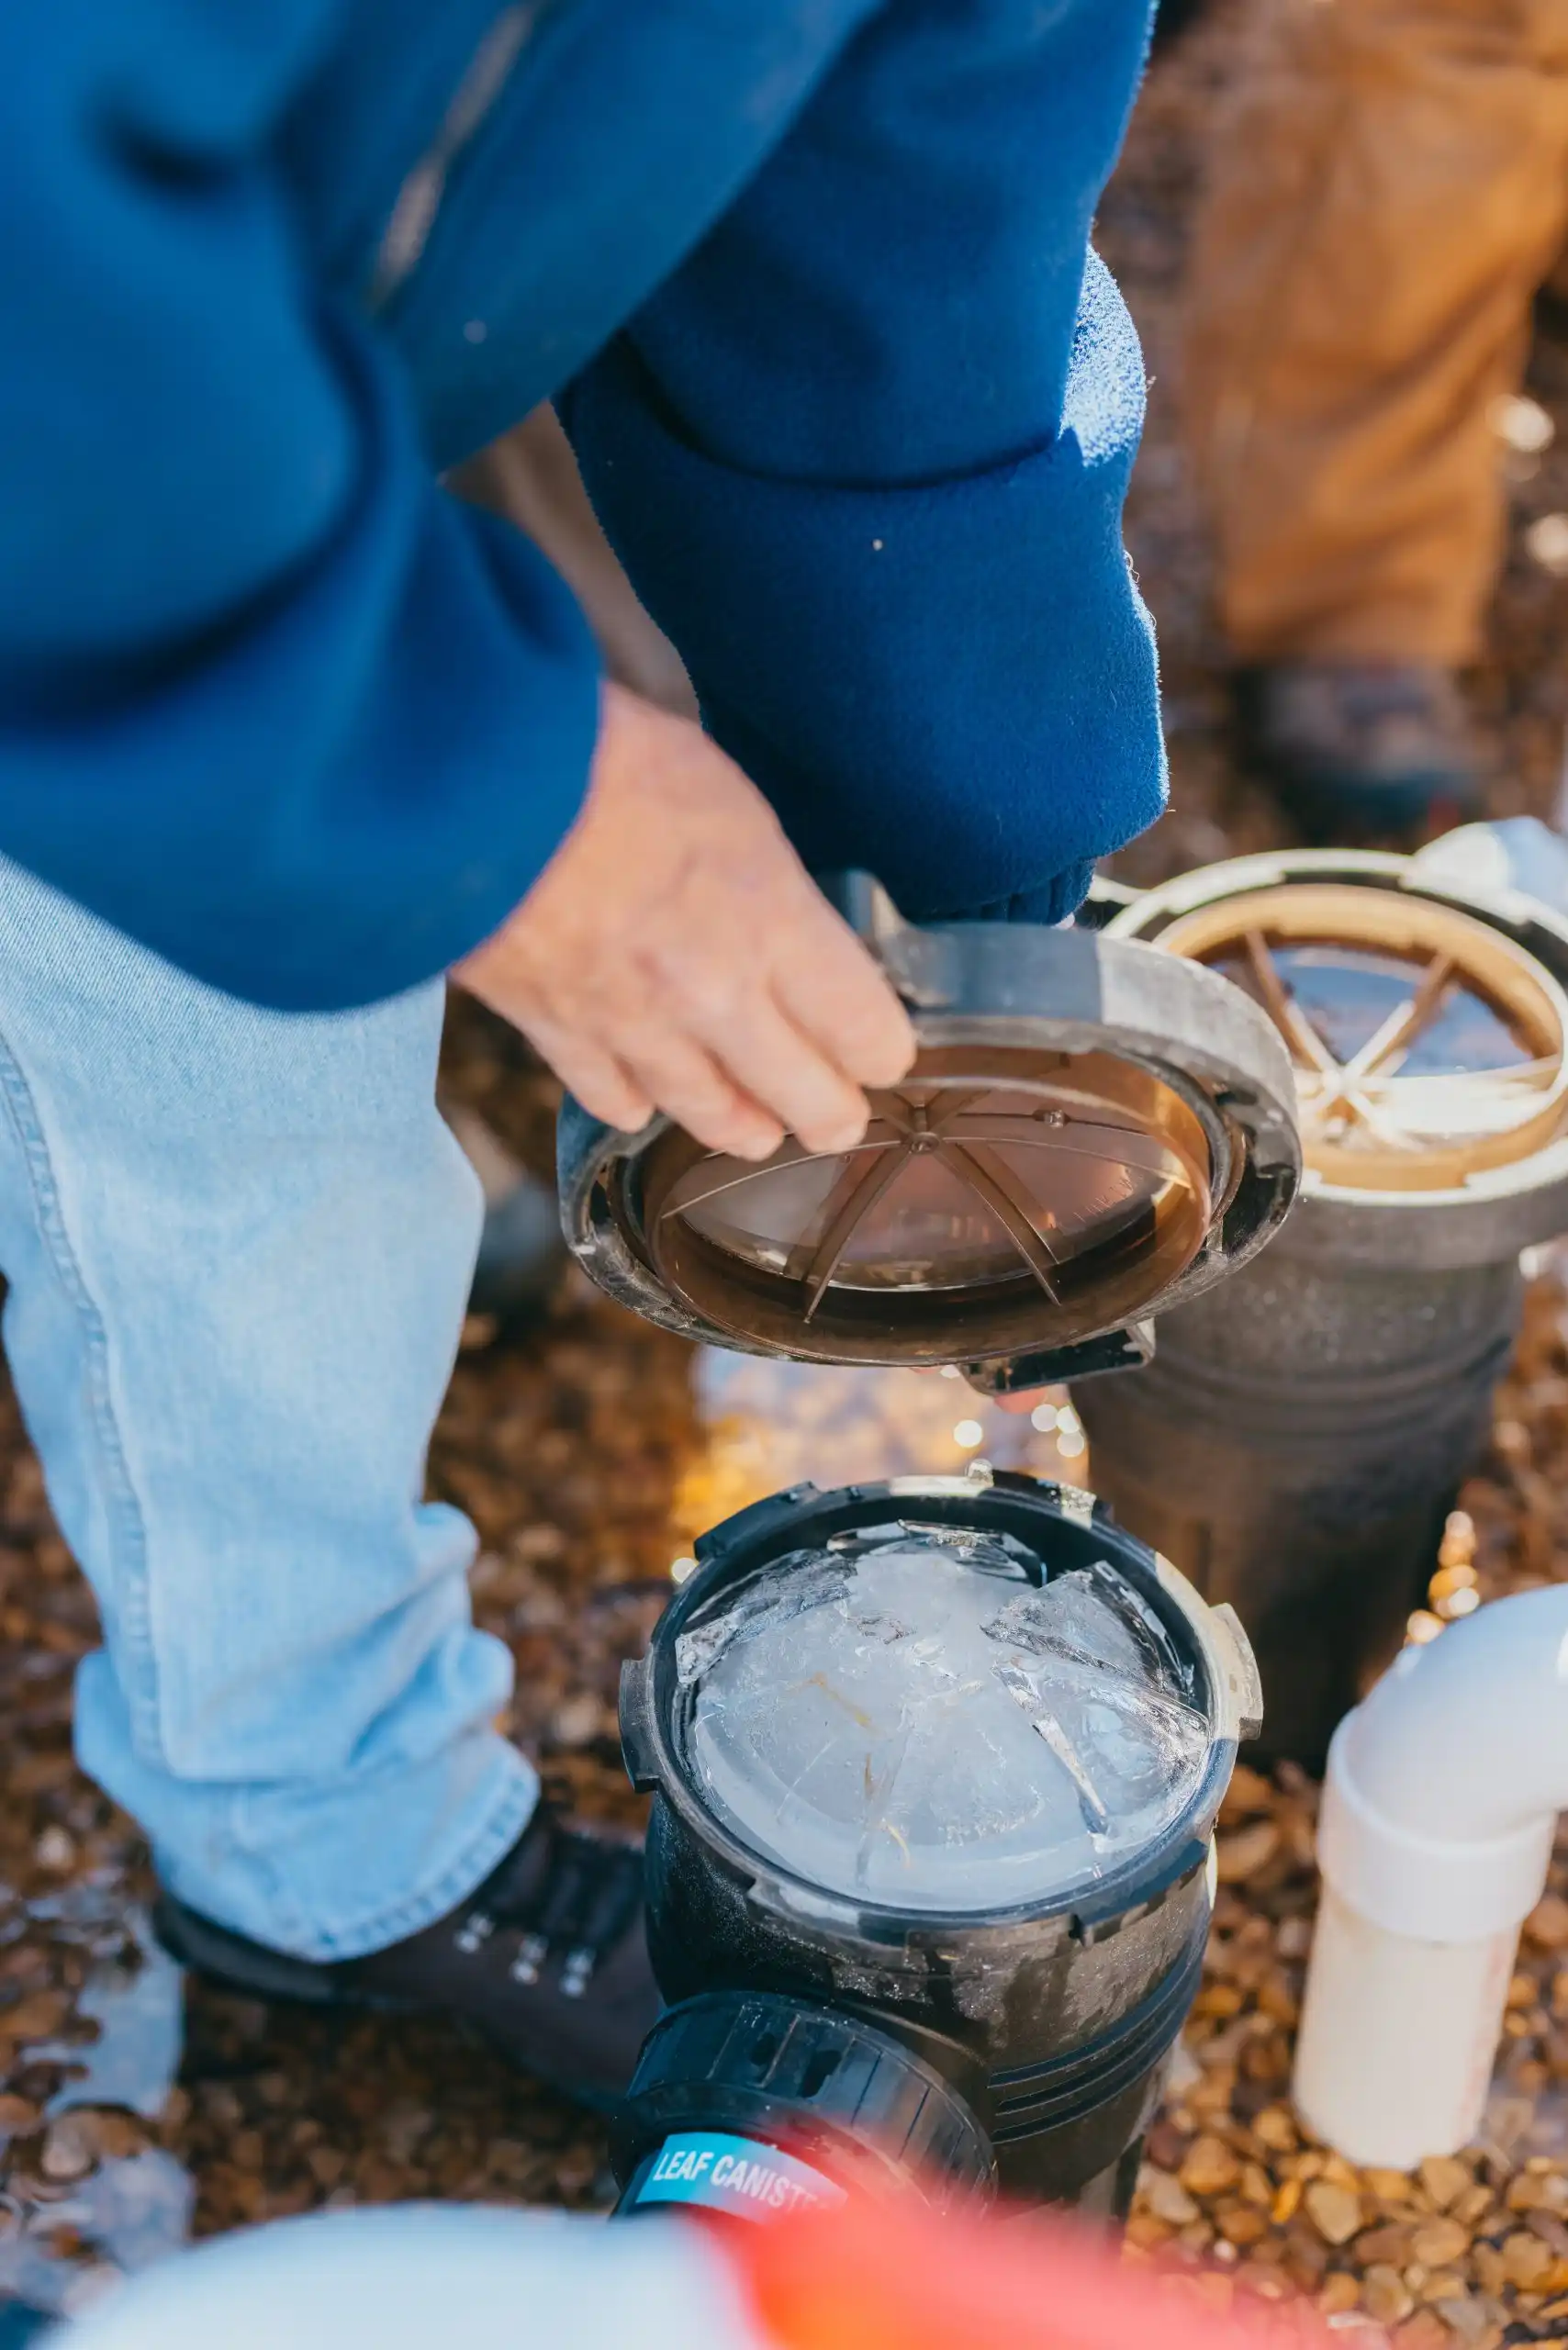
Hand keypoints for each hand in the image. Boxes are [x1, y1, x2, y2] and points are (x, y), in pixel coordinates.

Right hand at [456, 683, 916, 1157]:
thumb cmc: (606, 758)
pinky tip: (648, 1098)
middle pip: (810, 1104)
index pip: (867, 1033)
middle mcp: (716, 997)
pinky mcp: (560, 1037)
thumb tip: (790, 931)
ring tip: (759, 1126)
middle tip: (839, 1112)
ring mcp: (636, 1028)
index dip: (884, 1048)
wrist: (472, 783)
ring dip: (747, 1126)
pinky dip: (639, 1105)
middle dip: (834, 1113)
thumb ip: (769, 888)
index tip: (883, 1046)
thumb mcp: (729, 800)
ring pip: (718, 1122)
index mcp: (774, 925)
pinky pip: (617, 1104)